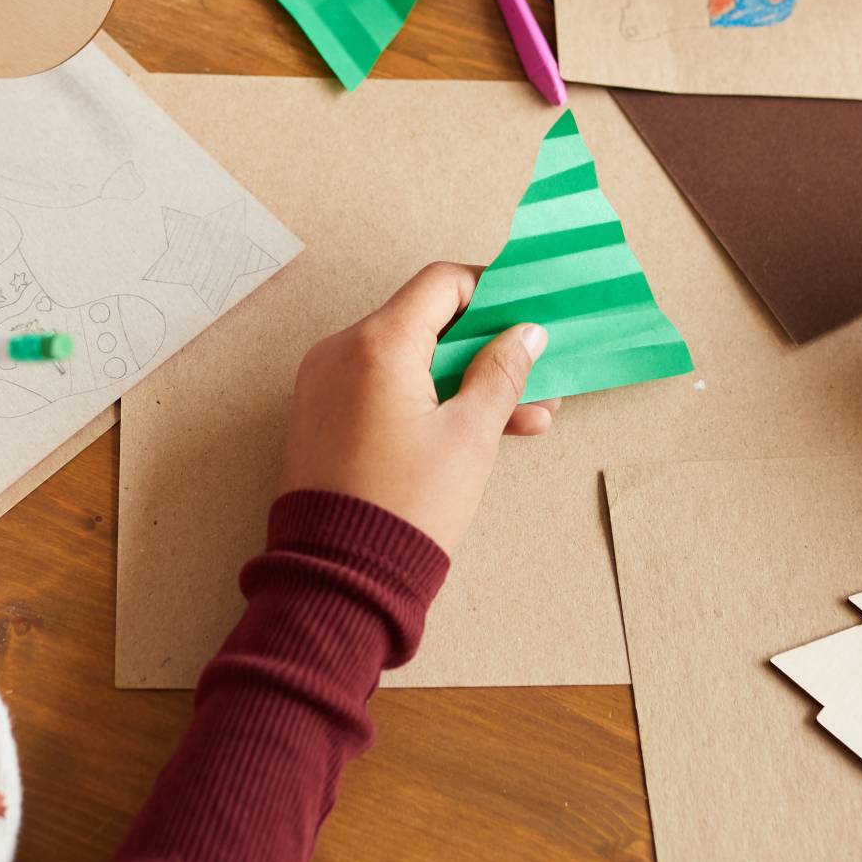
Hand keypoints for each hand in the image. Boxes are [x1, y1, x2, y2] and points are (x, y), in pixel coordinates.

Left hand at [278, 262, 557, 553]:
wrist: (341, 577)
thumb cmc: (408, 506)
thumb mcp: (471, 436)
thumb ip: (501, 373)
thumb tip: (526, 333)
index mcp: (377, 343)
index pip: (442, 284)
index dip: (491, 292)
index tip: (526, 315)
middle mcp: (342, 351)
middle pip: (427, 323)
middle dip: (487, 349)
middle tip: (538, 374)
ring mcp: (326, 383)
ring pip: (409, 361)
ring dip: (464, 381)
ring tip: (525, 416)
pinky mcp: (323, 416)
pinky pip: (383, 388)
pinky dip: (427, 400)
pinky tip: (478, 430)